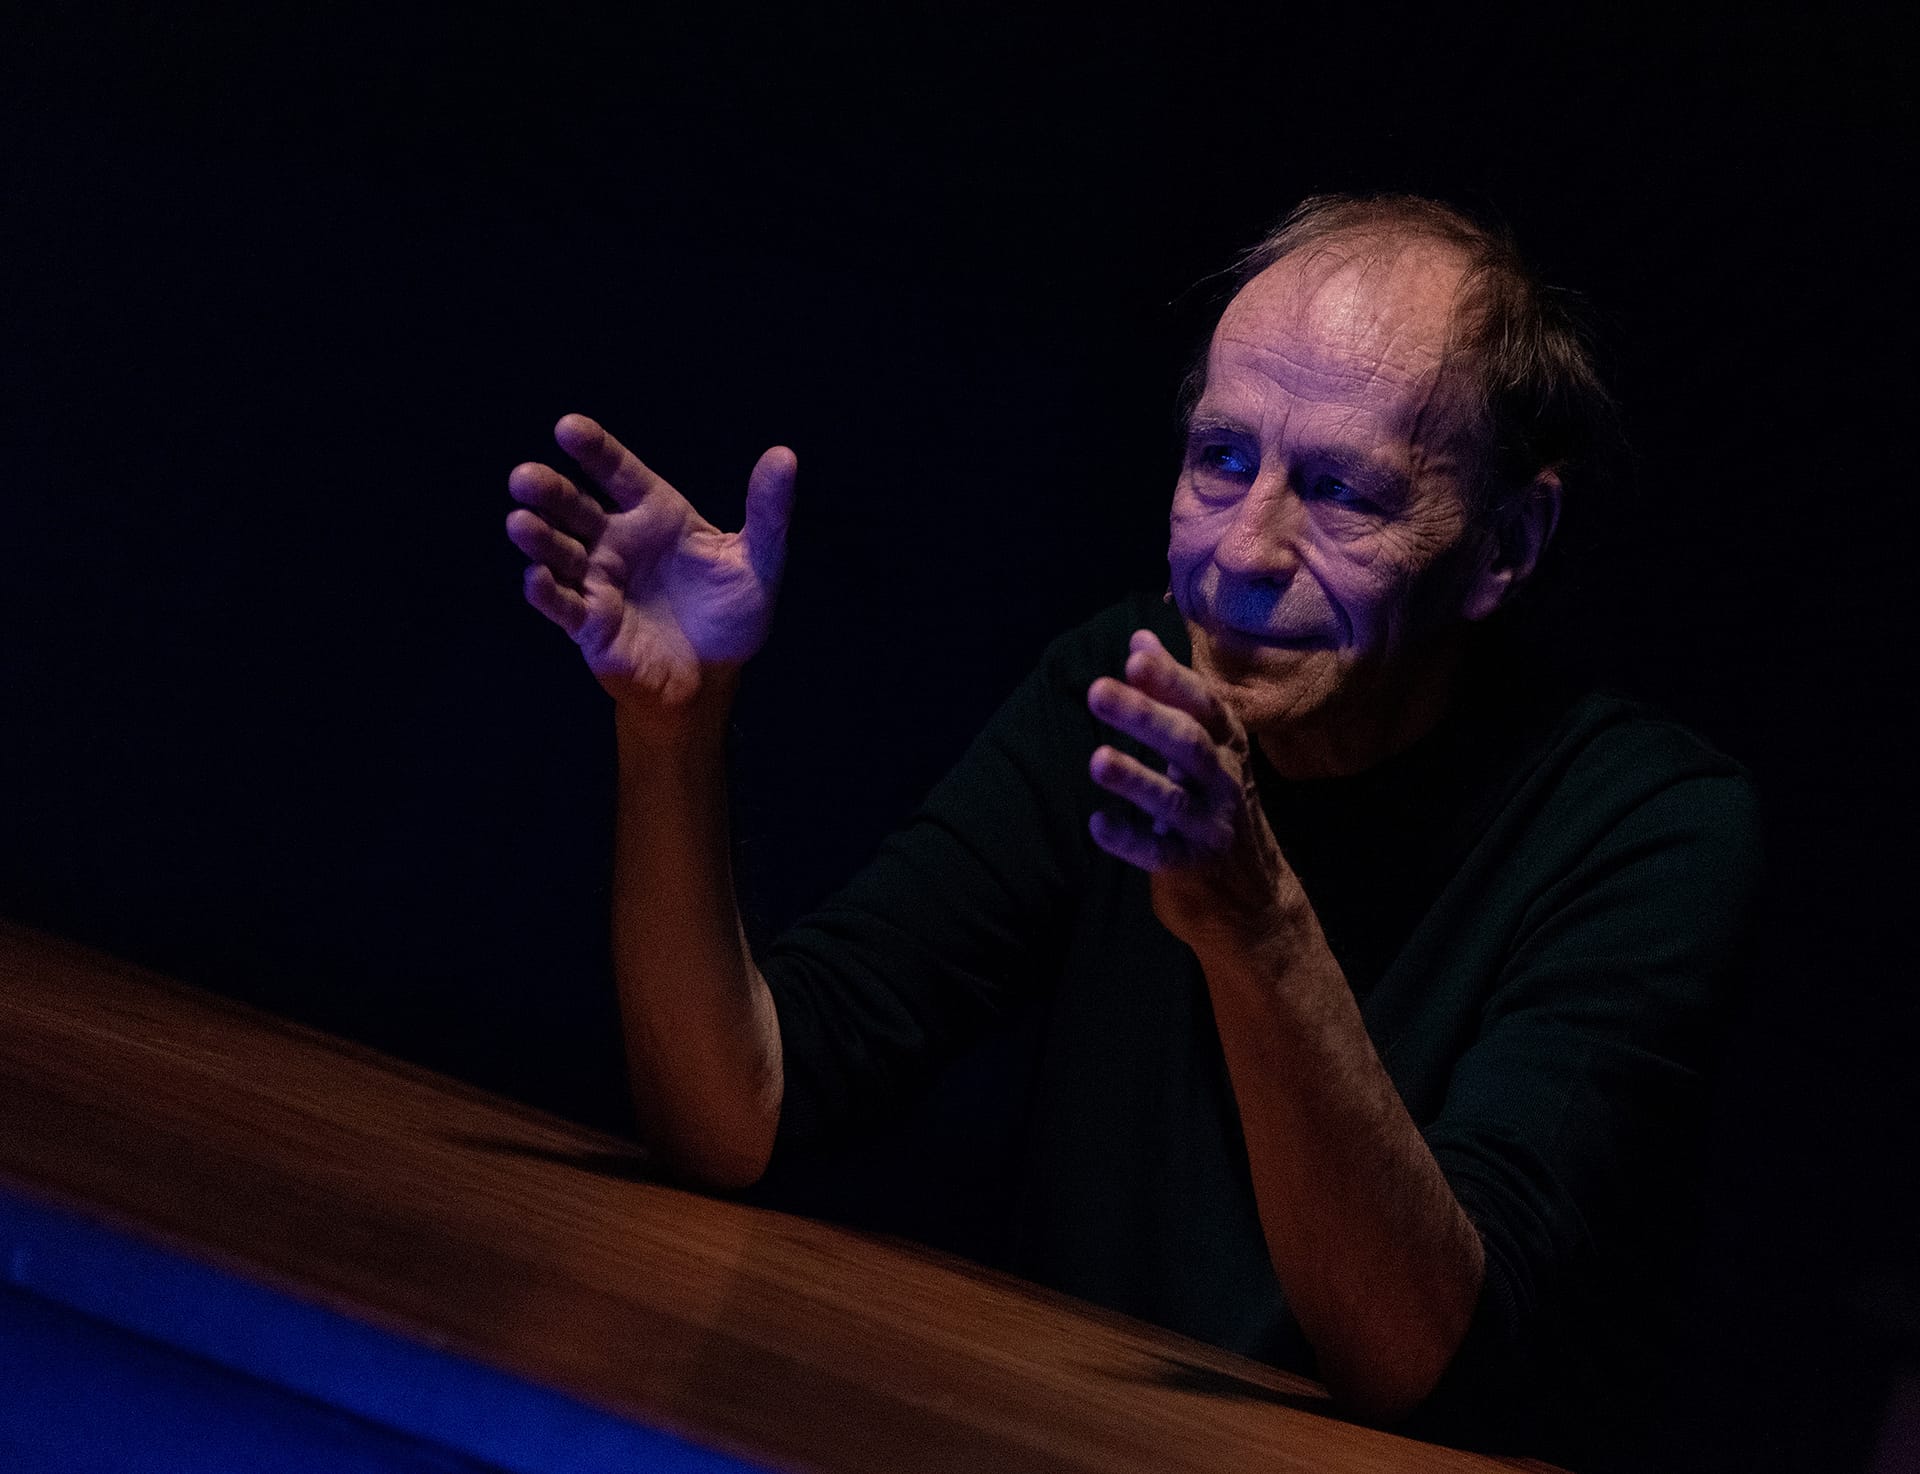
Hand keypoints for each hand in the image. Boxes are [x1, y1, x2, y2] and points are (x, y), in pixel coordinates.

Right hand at [506, 414, 794, 714]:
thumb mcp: (758, 561)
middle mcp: (617, 540)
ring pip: (557, 552)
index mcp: (654, 512)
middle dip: (548, 490)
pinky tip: (536, 578)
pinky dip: (547, 593)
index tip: (568, 427)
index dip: (594, 449)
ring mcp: (599, 581)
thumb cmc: (731, 614)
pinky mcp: (590, 625)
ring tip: (519, 522)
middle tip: (523, 476)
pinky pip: (562, 606)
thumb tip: (785, 456)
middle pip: (574, 507)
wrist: (714, 677)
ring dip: (538, 538)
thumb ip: (768, 511)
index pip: (617, 471)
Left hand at [1086, 630, 1297, 957]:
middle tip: (1097, 691)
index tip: (1135, 656)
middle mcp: (1226, 781)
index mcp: (1227, 745)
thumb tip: (1140, 639)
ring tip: (1095, 760)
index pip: (1202, 705)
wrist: (1254, 897)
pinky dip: (1130, 840)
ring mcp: (1213, 825)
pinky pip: (1161, 853)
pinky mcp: (1195, 866)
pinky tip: (1098, 826)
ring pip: (1174, 798)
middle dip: (1143, 716)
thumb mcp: (1207, 746)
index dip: (1171, 680)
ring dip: (1135, 778)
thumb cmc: (1217, 804)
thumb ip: (1173, 694)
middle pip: (1187, 743)